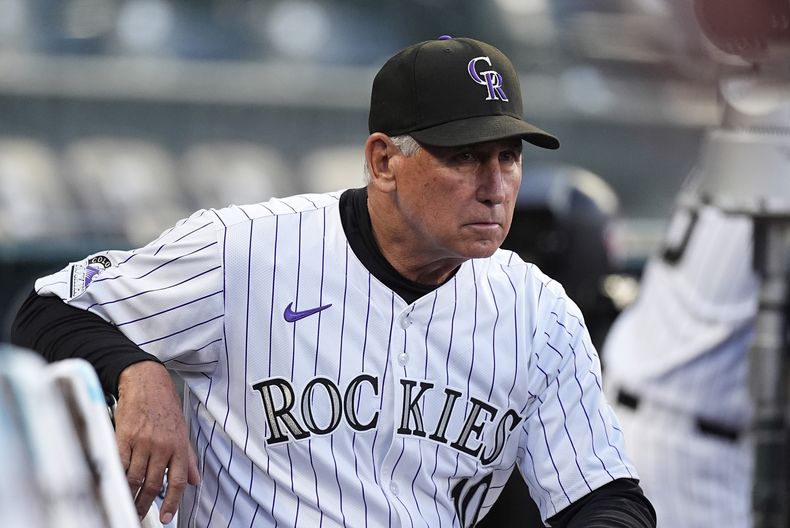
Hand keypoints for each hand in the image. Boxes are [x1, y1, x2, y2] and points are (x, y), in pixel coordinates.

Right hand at [115, 361, 199, 523]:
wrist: (146, 382)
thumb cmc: (164, 404)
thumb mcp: (182, 430)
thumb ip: (188, 457)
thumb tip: (195, 480)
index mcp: (178, 445)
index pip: (177, 481)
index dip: (172, 503)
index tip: (165, 518)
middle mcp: (162, 446)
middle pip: (153, 484)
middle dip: (145, 504)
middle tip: (140, 515)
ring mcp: (142, 442)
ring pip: (135, 478)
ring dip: (130, 496)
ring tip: (126, 505)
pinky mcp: (124, 436)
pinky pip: (120, 464)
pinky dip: (117, 478)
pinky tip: (116, 487)